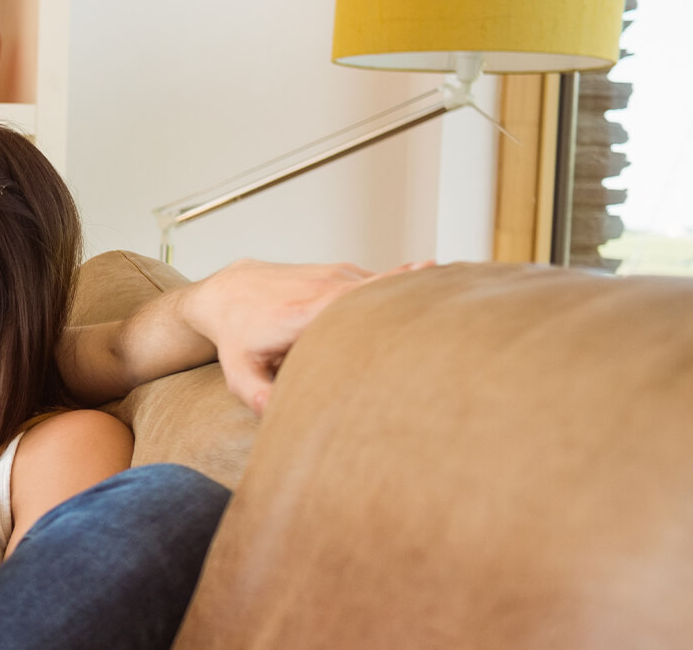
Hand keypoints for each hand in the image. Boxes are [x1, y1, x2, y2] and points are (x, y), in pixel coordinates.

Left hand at [183, 259, 433, 412]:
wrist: (228, 290)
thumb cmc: (237, 337)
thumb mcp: (238, 372)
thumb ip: (258, 396)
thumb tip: (280, 418)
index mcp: (305, 311)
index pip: (357, 301)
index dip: (393, 298)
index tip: (432, 305)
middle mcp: (327, 285)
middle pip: (384, 290)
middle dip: (420, 299)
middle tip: (464, 313)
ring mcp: (340, 274)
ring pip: (386, 288)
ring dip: (412, 301)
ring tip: (451, 311)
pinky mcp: (348, 273)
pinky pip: (382, 284)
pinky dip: (400, 294)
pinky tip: (427, 298)